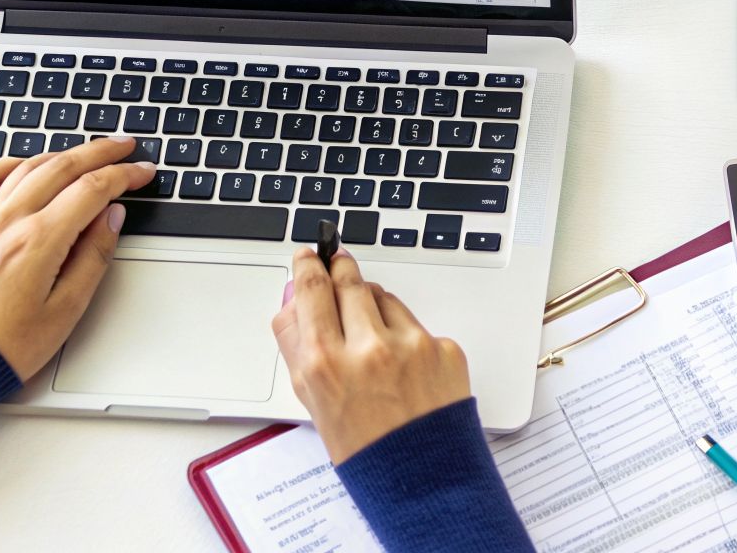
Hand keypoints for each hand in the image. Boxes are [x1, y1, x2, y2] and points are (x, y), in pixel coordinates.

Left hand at [0, 136, 154, 378]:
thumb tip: (111, 218)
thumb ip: (93, 257)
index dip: (124, 175)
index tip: (142, 172)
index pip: (92, 189)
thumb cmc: (3, 348)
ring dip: (60, 154)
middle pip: (62, 167)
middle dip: (99, 152)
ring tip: (83, 153)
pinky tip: (21, 165)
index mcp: (39, 241)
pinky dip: (6, 165)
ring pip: (25, 168)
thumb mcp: (66, 311)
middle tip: (124, 146)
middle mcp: (8, 222)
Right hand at [271, 247, 470, 463]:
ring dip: (373, 306)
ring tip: (371, 339)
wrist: (422, 482)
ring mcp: (410, 346)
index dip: (309, 265)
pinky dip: (407, 337)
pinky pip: (417, 325)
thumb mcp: (312, 401)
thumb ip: (297, 346)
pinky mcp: (443, 348)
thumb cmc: (364, 450)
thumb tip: (293, 300)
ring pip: (384, 298)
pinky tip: (404, 367)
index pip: (312, 290)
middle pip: (349, 280)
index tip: (309, 255)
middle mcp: (367, 349)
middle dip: (341, 269)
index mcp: (325, 364)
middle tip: (337, 263)